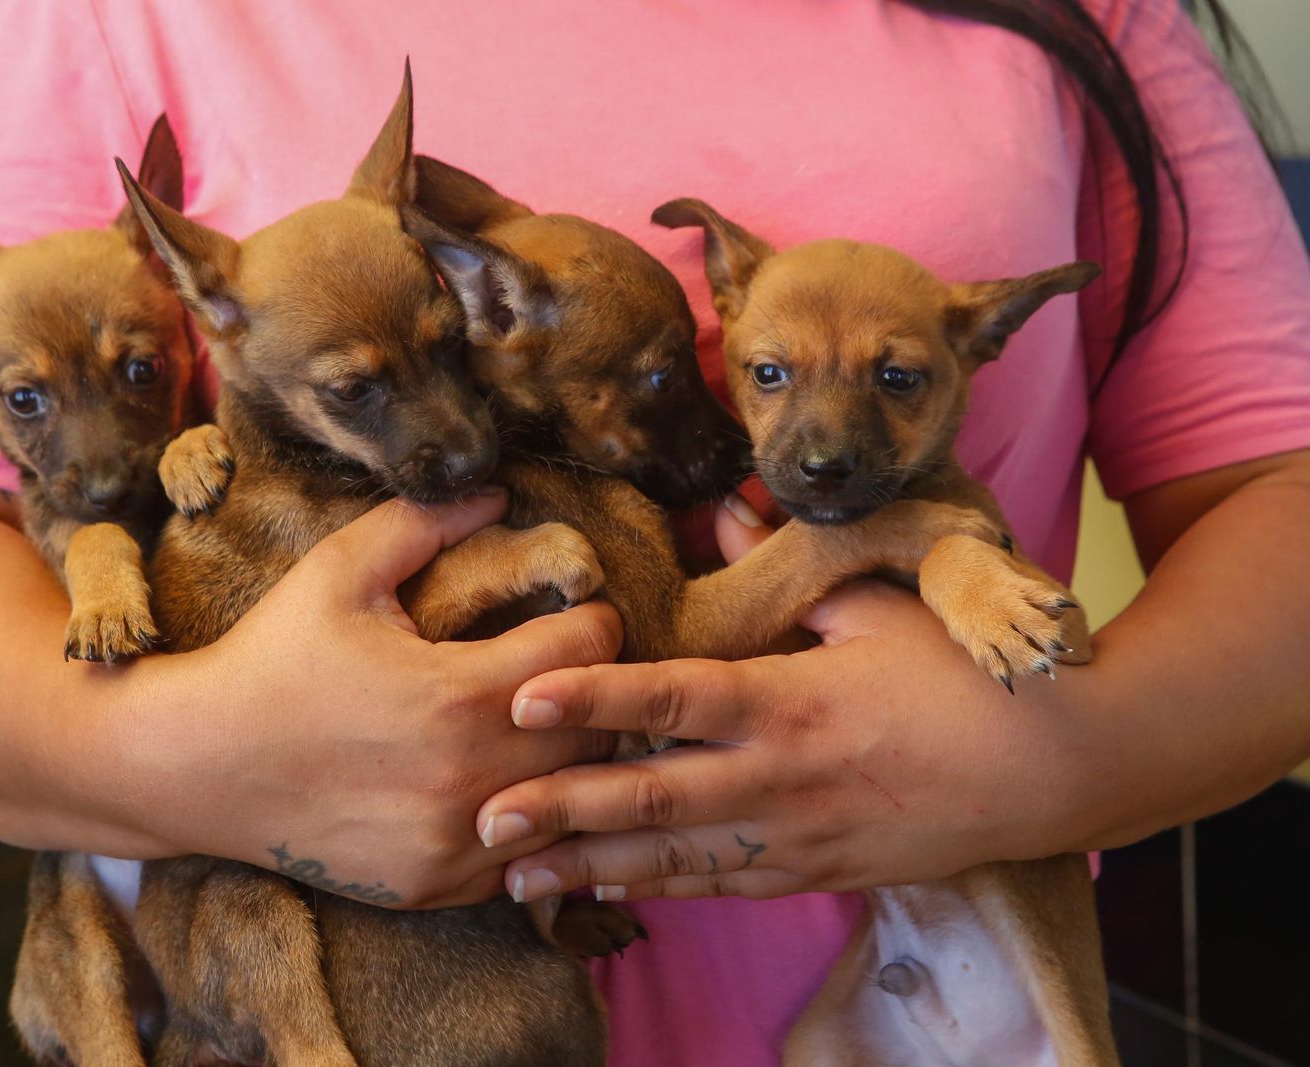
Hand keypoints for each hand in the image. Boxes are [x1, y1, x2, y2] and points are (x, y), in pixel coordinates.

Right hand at [113, 489, 622, 908]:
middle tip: (562, 666)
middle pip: (599, 730)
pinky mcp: (435, 885)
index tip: (572, 610)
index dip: (591, 618)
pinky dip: (525, 820)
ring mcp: (455, 841)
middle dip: (593, 690)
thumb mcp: (339, 570)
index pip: (592, 651)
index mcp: (461, 694)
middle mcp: (472, 778)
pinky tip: (494, 783)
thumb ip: (424, 523)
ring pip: (573, 801)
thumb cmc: (271, 658)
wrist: (194, 766)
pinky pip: (525, 858)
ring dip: (568, 760)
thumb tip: (497, 489)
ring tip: (538, 724)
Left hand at [474, 501, 1105, 902]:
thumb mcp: (881, 604)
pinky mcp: (815, 872)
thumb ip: (791, 563)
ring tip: (514, 879)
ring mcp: (796, 836)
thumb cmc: (963, 680)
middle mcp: (780, 778)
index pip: (672, 698)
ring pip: (675, 859)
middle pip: (651, 798)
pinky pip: (723, 886)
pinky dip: (661, 890)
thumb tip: (726, 501)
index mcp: (789, 700)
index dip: (594, 698)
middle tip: (481, 820)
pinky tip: (607, 890)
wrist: (1055, 772)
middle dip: (562, 811)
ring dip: (591, 868)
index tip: (522, 702)